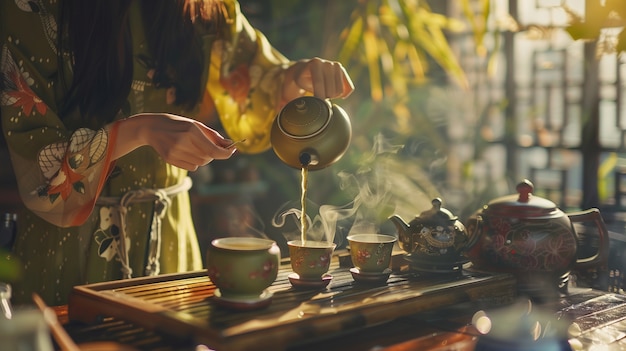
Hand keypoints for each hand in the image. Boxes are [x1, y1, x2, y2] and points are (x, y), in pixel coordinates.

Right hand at [112, 113, 235, 170]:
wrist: (151, 128)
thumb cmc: (177, 124)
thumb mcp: (195, 124)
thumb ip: (213, 135)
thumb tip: (230, 144)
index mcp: (191, 131)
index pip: (213, 150)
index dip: (225, 153)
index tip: (232, 151)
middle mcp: (183, 142)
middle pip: (208, 157)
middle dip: (213, 153)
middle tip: (207, 144)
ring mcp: (175, 152)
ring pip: (201, 163)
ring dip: (203, 157)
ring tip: (193, 146)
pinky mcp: (171, 160)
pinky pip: (192, 167)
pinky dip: (194, 161)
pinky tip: (185, 152)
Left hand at [281, 57, 353, 104]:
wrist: (306, 69)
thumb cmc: (300, 80)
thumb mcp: (295, 86)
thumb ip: (289, 97)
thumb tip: (280, 110)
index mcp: (314, 64)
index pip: (319, 87)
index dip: (319, 98)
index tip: (316, 105)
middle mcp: (326, 63)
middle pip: (331, 91)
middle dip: (325, 97)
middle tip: (318, 96)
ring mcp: (336, 65)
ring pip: (339, 91)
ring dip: (333, 96)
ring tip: (325, 94)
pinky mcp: (342, 70)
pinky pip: (348, 88)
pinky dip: (344, 95)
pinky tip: (337, 95)